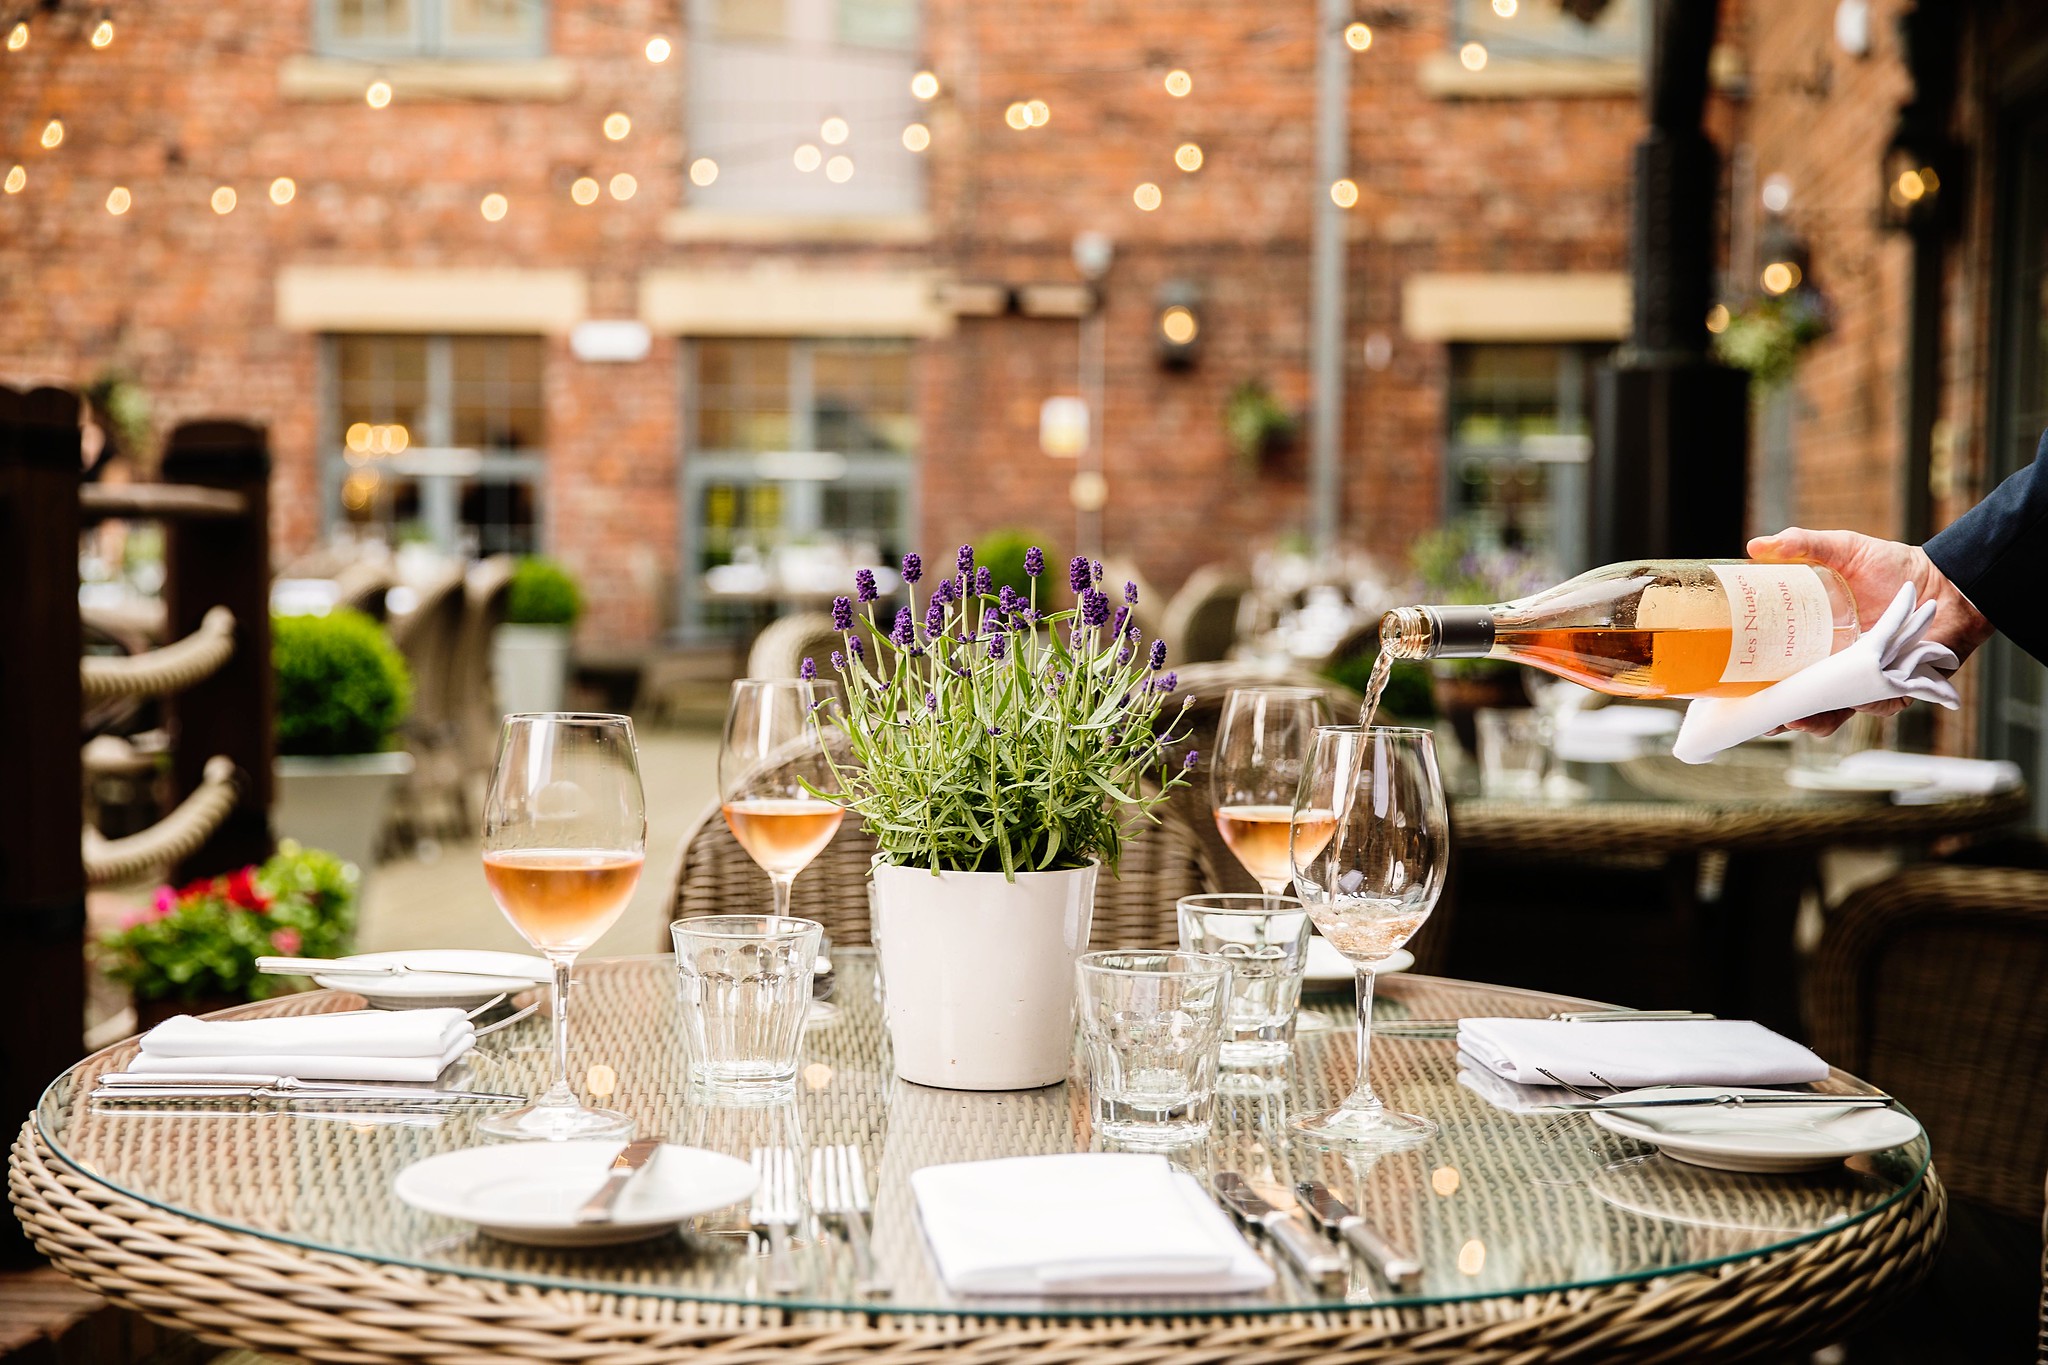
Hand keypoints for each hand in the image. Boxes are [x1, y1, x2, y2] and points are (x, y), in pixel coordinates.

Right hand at [1746, 528, 1992, 735]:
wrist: (1949, 584)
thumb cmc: (1897, 567)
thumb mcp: (1846, 549)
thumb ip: (1804, 545)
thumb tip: (1755, 546)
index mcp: (1813, 638)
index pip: (1777, 666)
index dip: (1756, 682)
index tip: (1733, 693)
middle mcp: (1834, 664)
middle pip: (1798, 698)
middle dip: (1779, 716)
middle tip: (1764, 719)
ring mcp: (1861, 680)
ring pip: (1831, 711)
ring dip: (1813, 721)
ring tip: (1798, 721)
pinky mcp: (1892, 691)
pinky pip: (1871, 707)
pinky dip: (1857, 708)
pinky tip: (1845, 705)